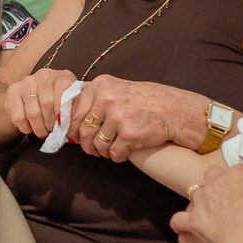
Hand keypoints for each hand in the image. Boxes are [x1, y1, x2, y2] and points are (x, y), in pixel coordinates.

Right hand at [4, 68, 78, 138]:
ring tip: (43, 132)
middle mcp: (44, 75)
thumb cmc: (58, 105)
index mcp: (62, 76)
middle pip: (47, 103)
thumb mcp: (72, 104)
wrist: (34, 98)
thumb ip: (76, 109)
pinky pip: (18, 116)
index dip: (64, 108)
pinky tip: (30, 128)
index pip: (63, 87)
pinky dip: (26, 127)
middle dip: (52, 123)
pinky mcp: (13, 90)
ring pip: (33, 112)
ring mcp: (27, 82)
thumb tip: (77, 121)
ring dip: (40, 128)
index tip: (64, 123)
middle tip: (54, 131)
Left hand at [67, 74, 207, 160]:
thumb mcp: (116, 88)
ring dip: (102, 151)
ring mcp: (118, 117)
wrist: (174, 110)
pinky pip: (113, 153)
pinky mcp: (130, 135)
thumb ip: (94, 98)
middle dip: (86, 143)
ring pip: (97, 144)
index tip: (75, 134)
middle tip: (91, 148)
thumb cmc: (145, 100)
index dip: (73, 127)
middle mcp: (107, 99)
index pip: (74, 111)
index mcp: (100, 86)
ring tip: (109, 150)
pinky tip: (123, 151)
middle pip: (83, 130)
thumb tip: (67, 115)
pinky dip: (116, 156)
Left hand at [170, 163, 242, 242]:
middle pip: (212, 176)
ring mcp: (201, 201)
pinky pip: (179, 220)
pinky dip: (182, 223)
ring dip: (202, 203)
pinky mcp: (193, 221)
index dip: (242, 181)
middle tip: (230, 200)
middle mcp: (214, 182)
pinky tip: (188, 226)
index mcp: (235, 172)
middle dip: (218, 185)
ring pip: (196, 196)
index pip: (237, 170)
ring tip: (214, 215)